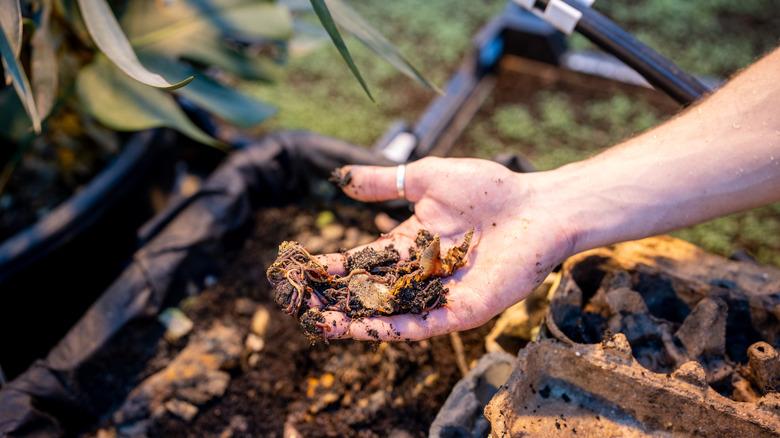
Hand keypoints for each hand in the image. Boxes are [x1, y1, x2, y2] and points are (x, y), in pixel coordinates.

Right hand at [314, 157, 575, 340]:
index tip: (303, 269)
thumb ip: (383, 182)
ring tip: (322, 323)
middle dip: (336, 299)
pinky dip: (392, 328)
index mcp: (410, 243)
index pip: (363, 259)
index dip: (334, 266)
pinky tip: (363, 329)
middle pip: (369, 291)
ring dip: (355, 320)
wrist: (538, 205)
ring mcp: (440, 294)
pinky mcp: (462, 310)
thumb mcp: (425, 177)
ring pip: (390, 313)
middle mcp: (420, 272)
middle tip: (303, 304)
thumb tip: (340, 181)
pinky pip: (422, 324)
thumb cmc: (489, 188)